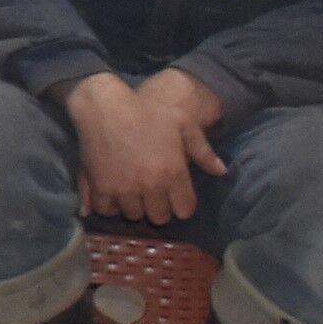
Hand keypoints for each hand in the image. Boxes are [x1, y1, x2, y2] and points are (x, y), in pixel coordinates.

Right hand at [64, 68, 230, 224]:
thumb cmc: (146, 111)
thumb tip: (221, 171)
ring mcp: (124, 189)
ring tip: (134, 192)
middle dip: (159, 207)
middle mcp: (150, 186)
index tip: (176, 196)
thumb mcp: (182, 123)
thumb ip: (203, 150)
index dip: (182, 204)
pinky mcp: (101, 187)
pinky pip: (107, 210)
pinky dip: (111, 205)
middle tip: (154, 193)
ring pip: (134, 215)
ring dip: (136, 206)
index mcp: (173, 172)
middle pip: (160, 217)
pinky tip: (114, 194)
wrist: (104, 106)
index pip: (184, 210)